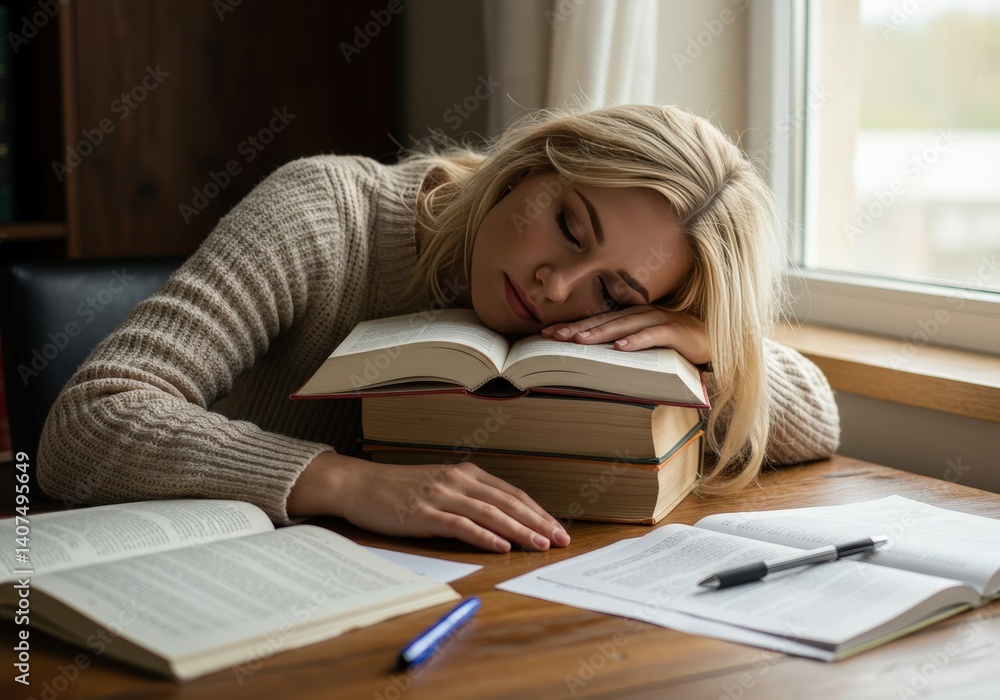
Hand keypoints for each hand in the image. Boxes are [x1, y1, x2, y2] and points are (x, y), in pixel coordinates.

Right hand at [289, 453, 570, 552]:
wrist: (359, 485)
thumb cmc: (399, 490)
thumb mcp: (439, 487)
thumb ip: (468, 498)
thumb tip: (501, 520)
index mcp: (465, 474)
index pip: (511, 493)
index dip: (537, 511)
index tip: (557, 527)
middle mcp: (458, 481)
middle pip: (507, 502)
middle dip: (538, 521)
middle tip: (560, 538)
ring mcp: (441, 496)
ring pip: (490, 513)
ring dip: (519, 529)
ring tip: (540, 544)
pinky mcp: (424, 513)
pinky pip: (461, 525)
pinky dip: (485, 535)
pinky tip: (502, 546)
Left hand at [541, 306, 710, 365]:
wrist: (714, 341)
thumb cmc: (675, 344)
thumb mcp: (645, 345)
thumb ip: (624, 346)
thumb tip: (594, 359)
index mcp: (632, 316)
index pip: (597, 320)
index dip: (573, 325)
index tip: (547, 333)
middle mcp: (641, 314)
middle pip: (605, 320)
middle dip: (578, 327)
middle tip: (553, 336)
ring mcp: (658, 320)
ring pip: (624, 325)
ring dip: (600, 332)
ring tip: (579, 340)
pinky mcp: (674, 331)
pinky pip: (652, 335)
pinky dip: (636, 341)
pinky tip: (620, 348)